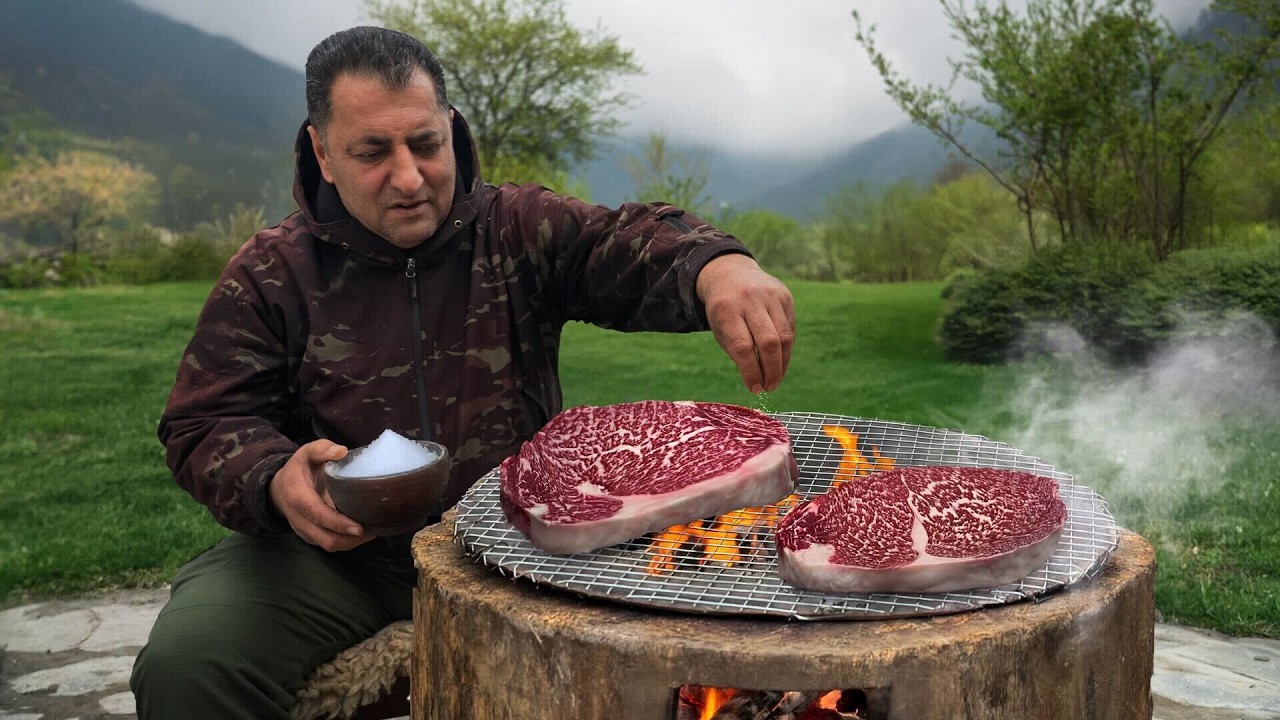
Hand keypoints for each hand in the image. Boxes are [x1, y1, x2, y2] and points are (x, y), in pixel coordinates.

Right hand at [268, 439, 371, 550]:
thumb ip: (322, 449)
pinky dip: (347, 542)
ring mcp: (305, 531)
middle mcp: (299, 519)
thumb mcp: (307, 453)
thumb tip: (342, 451)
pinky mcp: (311, 537)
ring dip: (352, 543)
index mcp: (298, 497)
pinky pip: (330, 544)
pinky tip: (363, 533)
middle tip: (374, 530)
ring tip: (373, 531)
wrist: (278, 488)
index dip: (338, 524)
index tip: (359, 528)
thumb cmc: (298, 469)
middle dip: (350, 539)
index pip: (318, 515)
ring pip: (329, 545)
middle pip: (326, 539)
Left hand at [696, 253, 795, 392]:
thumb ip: (737, 352)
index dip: (751, 371)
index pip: (743, 346)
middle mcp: (750, 300)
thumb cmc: (723, 310)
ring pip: (785, 336)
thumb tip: (758, 379)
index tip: (755, 388)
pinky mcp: (785, 295)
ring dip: (783, 363)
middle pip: (769, 341)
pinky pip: (790, 327)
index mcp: (727, 309)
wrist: (731, 273)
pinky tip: (780, 359)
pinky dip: (787, 348)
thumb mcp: (720, 329)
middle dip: (772, 370)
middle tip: (770, 387)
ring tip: (776, 378)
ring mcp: (770, 295)